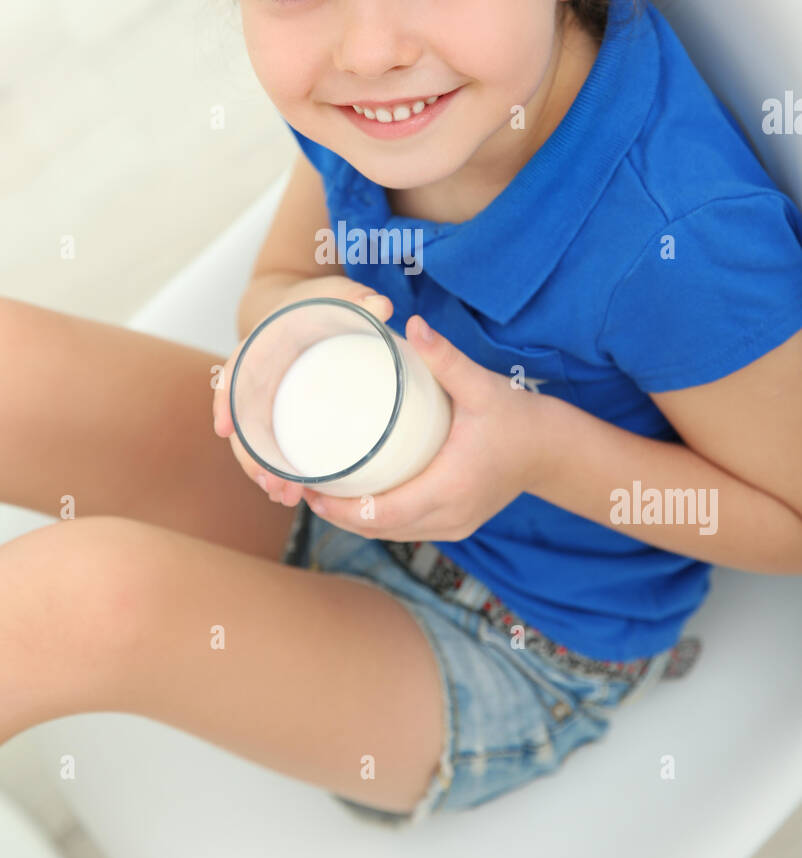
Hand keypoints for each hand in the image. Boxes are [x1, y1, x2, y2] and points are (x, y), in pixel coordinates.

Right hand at [212, 275, 393, 508]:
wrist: (311, 307)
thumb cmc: (321, 302)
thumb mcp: (338, 295)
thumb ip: (358, 298)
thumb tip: (382, 307)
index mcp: (262, 344)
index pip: (234, 371)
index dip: (226, 400)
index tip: (224, 430)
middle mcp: (258, 375)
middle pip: (244, 418)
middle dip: (251, 455)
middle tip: (273, 485)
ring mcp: (269, 398)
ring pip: (256, 439)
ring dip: (264, 471)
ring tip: (286, 498)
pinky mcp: (283, 414)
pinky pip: (274, 443)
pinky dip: (280, 468)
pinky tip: (293, 493)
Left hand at [302, 313, 548, 540]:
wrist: (554, 451)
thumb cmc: (518, 418)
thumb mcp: (482, 387)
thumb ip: (446, 359)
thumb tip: (412, 324)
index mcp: (449, 488)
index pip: (381, 513)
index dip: (340, 508)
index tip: (309, 488)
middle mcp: (449, 516)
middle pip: (378, 528)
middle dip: (337, 513)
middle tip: (302, 484)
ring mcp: (454, 526)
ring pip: (391, 533)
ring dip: (355, 519)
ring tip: (320, 492)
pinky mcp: (456, 524)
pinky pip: (407, 529)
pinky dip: (378, 519)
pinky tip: (356, 500)